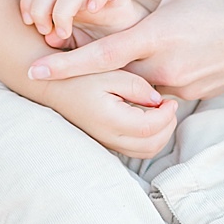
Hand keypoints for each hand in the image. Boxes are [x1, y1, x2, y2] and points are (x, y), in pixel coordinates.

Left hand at [20, 0, 153, 48]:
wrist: (138, 47)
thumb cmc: (101, 47)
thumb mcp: (74, 49)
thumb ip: (60, 44)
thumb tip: (49, 39)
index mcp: (64, 5)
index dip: (28, 1)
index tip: (28, 23)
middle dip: (40, 7)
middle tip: (45, 30)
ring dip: (62, 9)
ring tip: (64, 31)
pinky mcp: (121, 1)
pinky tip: (92, 9)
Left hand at [26, 0, 223, 98]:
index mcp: (162, 35)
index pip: (101, 56)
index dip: (65, 64)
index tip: (32, 70)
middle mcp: (173, 68)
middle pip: (113, 75)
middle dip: (85, 64)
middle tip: (58, 46)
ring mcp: (191, 85)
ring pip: (138, 85)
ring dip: (118, 74)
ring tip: (92, 55)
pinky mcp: (206, 93)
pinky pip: (163, 91)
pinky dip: (145, 79)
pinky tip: (134, 65)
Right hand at [33, 67, 178, 158]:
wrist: (52, 86)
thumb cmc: (79, 75)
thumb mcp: (108, 71)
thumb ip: (136, 86)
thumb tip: (158, 101)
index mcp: (110, 119)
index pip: (150, 127)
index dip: (167, 115)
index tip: (170, 100)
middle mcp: (109, 136)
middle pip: (152, 145)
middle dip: (167, 127)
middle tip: (169, 106)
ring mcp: (107, 142)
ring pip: (146, 152)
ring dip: (161, 135)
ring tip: (160, 113)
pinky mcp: (106, 142)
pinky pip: (136, 150)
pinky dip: (149, 140)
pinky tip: (147, 119)